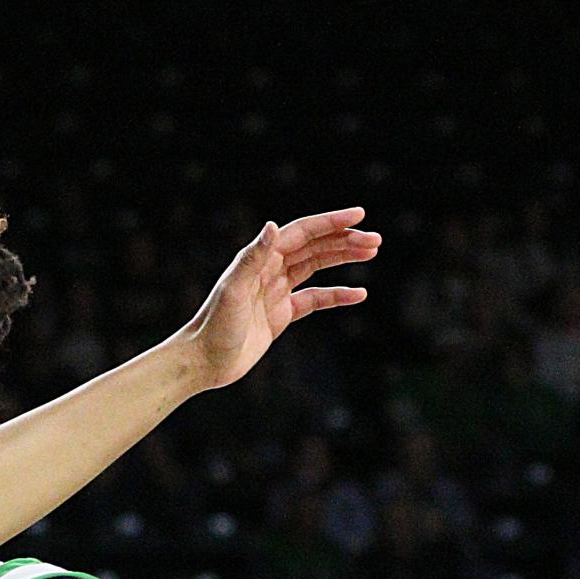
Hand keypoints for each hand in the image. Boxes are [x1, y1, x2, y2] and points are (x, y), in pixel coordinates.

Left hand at [178, 208, 381, 391]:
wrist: (204, 362)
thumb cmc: (214, 326)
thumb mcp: (233, 291)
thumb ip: (252, 258)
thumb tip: (273, 226)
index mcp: (259, 259)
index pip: (301, 233)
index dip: (330, 222)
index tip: (360, 216)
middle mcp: (268, 271)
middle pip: (313, 247)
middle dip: (344, 241)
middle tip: (375, 241)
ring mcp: (276, 292)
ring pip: (316, 267)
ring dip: (343, 259)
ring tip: (372, 253)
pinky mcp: (280, 315)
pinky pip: (314, 299)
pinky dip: (336, 295)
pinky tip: (358, 294)